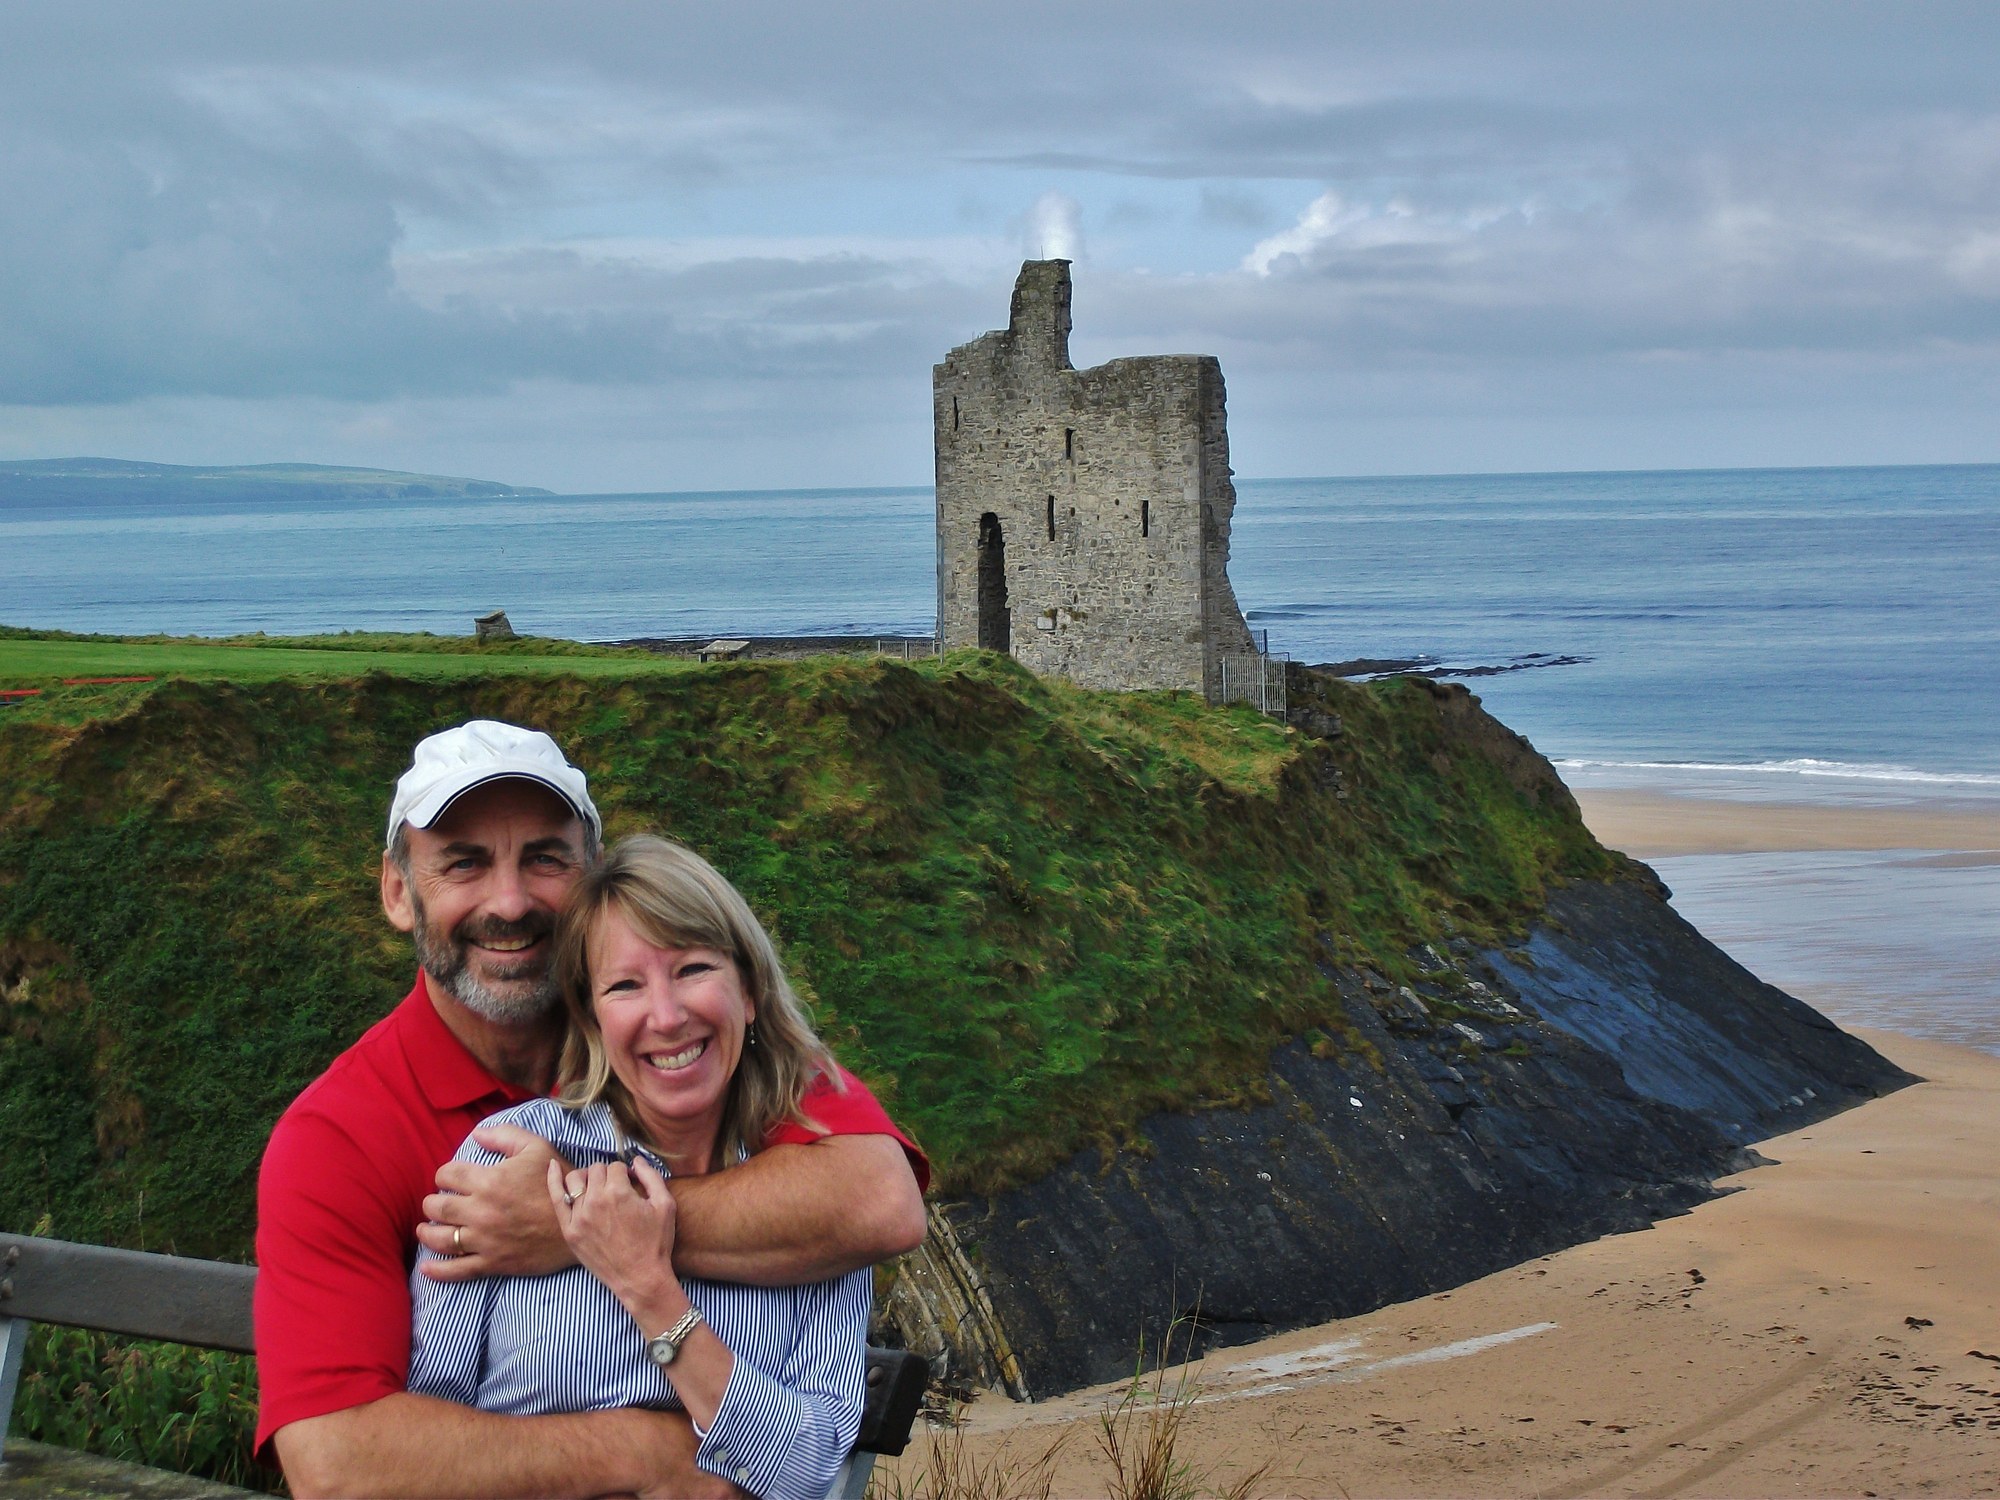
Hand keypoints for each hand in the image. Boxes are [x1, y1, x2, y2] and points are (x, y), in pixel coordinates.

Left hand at [419, 1124, 576, 1280]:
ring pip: (440, 1239)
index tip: (451, 1177)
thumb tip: (476, 1135)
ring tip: (426, 1228)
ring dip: (427, 1232)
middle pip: (437, 1207)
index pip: (446, 1175)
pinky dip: (437, 1272)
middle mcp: (480, 1211)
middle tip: (437, 1203)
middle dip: (432, 1203)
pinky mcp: (492, 1262)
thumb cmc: (558, 1182)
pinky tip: (426, 1268)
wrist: (581, 1221)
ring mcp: (485, 1240)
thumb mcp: (537, 1147)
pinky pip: (457, 1270)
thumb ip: (504, 1136)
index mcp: (489, 1181)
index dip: (444, 1174)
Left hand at [548, 1155, 682, 1320]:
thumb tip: (635, 1160)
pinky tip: (552, 1166)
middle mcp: (595, 1201)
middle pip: (596, 1170)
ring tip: (595, 1186)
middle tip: (616, 1189)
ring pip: (575, 1179)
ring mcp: (579, 1217)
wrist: (640, 1279)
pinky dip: (553, 1179)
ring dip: (586, 1177)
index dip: (626, 1174)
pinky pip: (557, 1198)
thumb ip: (651, 1176)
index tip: (631, 1185)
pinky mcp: (570, 1231)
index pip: (616, 1167)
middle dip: (607, 1175)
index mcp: (619, 1192)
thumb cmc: (656, 1243)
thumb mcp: (666, 1205)